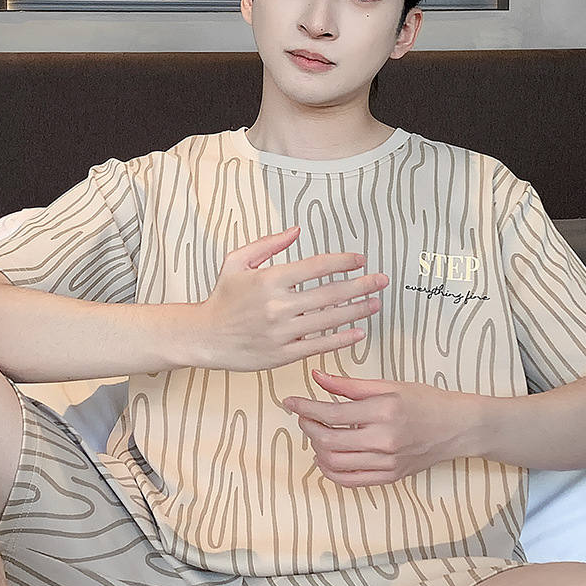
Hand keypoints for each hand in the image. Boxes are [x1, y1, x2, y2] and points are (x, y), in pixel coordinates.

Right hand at [195, 228, 387, 371]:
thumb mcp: (237, 262)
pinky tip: (358, 332)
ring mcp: (282, 332)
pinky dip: (341, 339)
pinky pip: (319, 345)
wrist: (204, 336)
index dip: (343, 261)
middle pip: (330, 293)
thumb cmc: (222, 299)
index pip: (316, 267)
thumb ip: (268, 244)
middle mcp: (278, 306)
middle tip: (380, 280)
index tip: (359, 259)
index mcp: (269, 280)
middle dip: (361, 285)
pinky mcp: (282, 354)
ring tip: (375, 303)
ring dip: (357, 310)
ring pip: (329, 319)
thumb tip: (297, 231)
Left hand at [284, 369, 481, 486]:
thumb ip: (349, 385)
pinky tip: (326, 457)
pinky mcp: (389, 477)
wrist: (457, 427)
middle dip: (308, 428)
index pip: (331, 412)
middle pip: (329, 440)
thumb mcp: (388, 386)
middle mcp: (384, 439)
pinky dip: (330, 471)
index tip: (290, 402)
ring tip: (317, 435)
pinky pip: (349, 481)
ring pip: (335, 463)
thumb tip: (316, 377)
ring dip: (317, 449)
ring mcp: (387, 462)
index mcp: (384, 410)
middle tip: (304, 417)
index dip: (305, 407)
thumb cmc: (426, 402)